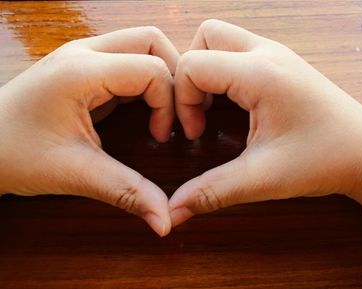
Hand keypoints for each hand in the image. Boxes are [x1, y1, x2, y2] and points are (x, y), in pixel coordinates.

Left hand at [0, 27, 178, 235]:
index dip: (169, 104)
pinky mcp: (82, 67)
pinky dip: (144, 82)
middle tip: (175, 113)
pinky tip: (142, 110)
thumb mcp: (75, 173)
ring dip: (160, 76)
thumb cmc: (12, 154)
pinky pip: (127, 60)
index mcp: (81, 71)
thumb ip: (127, 191)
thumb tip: (166, 220)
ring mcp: (81, 56)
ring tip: (161, 112)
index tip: (162, 136)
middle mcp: (83, 53)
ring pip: (141, 45)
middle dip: (174, 75)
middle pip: (152, 41)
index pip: (152, 69)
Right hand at [169, 19, 361, 225]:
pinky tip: (236, 105)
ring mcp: (280, 54)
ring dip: (208, 69)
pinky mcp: (285, 64)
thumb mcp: (263, 178)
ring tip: (215, 109)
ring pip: (223, 39)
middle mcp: (269, 53)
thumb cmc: (326, 160)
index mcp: (261, 74)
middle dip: (189, 73)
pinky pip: (241, 51)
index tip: (196, 134)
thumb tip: (173, 212)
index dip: (182, 101)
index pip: (192, 65)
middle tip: (201, 112)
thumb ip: (212, 191)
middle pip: (206, 36)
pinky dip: (226, 71)